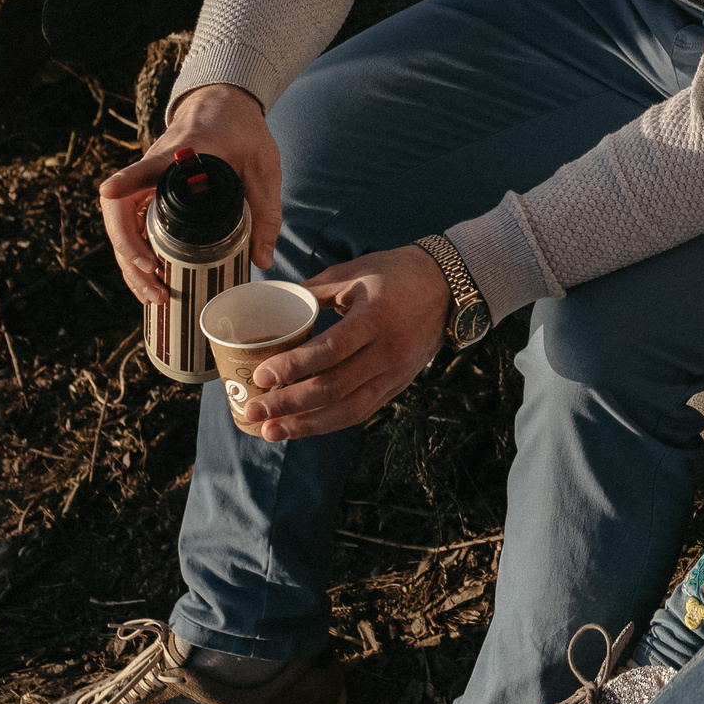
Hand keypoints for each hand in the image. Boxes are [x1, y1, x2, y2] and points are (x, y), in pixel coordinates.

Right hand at [99, 83, 279, 304]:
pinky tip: (151, 281)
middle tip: (153, 283)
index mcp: (182, 153)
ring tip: (154, 296)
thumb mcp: (263, 167)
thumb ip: (266, 210)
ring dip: (131, 262)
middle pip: (121, 210)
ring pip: (122, 225)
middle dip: (130, 251)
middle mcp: (154, 168)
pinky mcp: (150, 194)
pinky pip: (134, 227)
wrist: (222, 106)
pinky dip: (137, 255)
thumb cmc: (242, 132)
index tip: (112, 190)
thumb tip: (263, 259)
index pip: (148, 165)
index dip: (128, 179)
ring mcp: (147, 182)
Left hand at [235, 243, 448, 441]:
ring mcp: (396, 373)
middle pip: (333, 387)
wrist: (449, 287)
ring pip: (347, 409)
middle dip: (288, 404)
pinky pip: (362, 411)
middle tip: (253, 411)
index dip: (293, 367)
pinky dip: (330, 422)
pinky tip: (304, 426)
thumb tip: (272, 303)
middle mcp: (388, 352)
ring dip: (306, 424)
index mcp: (375, 318)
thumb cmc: (398, 273)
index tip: (261, 376)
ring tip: (271, 431)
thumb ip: (313, 291)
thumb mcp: (354, 272)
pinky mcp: (399, 385)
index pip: (330, 351)